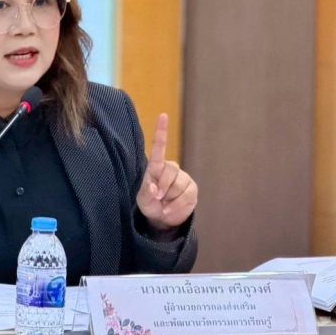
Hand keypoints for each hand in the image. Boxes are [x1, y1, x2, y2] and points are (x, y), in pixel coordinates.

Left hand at [136, 113, 197, 230]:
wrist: (163, 219)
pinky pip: (187, 197)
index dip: (162, 131)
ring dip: (170, 200)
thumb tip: (154, 188)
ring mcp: (183, 178)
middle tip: (158, 198)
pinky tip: (172, 208)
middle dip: (162, 187)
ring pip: (179, 186)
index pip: (159, 147)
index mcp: (155, 167)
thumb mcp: (143, 201)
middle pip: (170, 171)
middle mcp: (170, 169)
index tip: (163, 115)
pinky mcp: (192, 189)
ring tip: (164, 204)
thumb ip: (146, 193)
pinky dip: (177, 206)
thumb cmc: (150, 205)